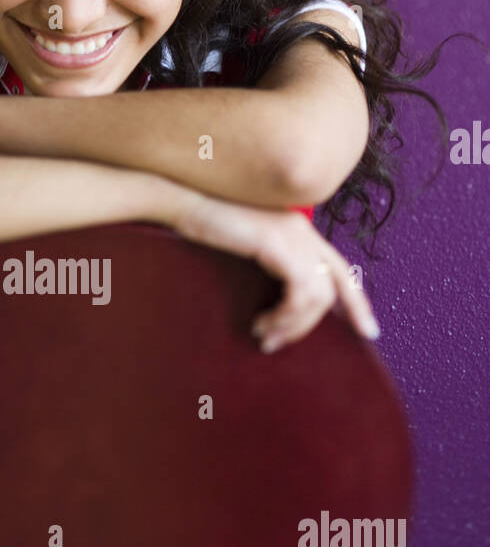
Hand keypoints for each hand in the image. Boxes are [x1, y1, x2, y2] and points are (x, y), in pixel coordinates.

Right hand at [166, 185, 380, 350]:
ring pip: (317, 296)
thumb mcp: (244, 249)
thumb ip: (267, 268)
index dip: (358, 302)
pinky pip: (300, 292)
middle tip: (278, 343)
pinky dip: (285, 316)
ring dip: (293, 325)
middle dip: (312, 324)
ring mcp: (293, 234)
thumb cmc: (201, 228)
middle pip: (334, 288)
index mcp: (298, 231)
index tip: (368, 331)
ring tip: (265, 336)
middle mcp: (303, 231)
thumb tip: (275, 306)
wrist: (179, 202)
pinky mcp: (277, 243)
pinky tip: (262, 324)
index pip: (341, 270)